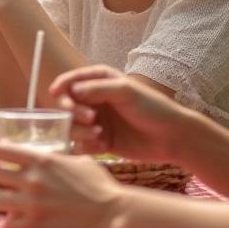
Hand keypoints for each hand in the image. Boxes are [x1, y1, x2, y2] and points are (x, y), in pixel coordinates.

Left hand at [0, 142, 122, 227]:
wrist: (112, 213)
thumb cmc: (100, 184)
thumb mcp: (78, 159)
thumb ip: (57, 156)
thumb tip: (51, 151)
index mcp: (42, 160)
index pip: (0, 150)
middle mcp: (32, 181)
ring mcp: (32, 204)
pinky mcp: (36, 226)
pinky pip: (7, 223)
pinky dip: (8, 220)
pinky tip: (14, 217)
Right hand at [49, 65, 191, 163]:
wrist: (172, 137)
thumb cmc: (153, 108)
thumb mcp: (126, 92)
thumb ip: (98, 89)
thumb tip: (72, 91)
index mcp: (99, 81)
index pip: (71, 81)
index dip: (61, 86)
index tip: (56, 94)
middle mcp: (94, 100)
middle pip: (66, 105)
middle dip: (72, 111)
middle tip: (89, 117)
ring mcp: (96, 121)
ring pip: (71, 126)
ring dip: (78, 130)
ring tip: (97, 133)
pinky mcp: (100, 141)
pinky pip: (80, 144)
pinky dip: (85, 145)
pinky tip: (102, 146)